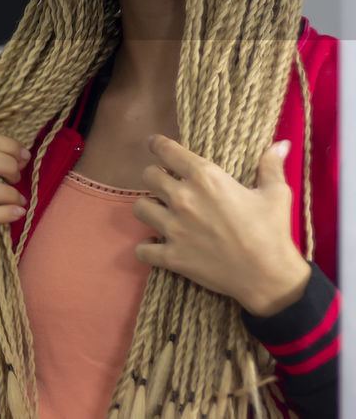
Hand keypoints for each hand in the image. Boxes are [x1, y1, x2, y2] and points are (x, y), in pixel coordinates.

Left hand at [133, 136, 309, 316]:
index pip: (167, 151)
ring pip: (139, 207)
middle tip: (164, 183)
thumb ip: (271, 166)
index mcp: (206, 178)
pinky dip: (145, 247)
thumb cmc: (273, 232)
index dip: (157, 144)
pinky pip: (141, 248)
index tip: (154, 143)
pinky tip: (155, 244)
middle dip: (155, 176)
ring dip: (148, 207)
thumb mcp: (277, 194)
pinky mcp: (171, 255)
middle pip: (148, 175)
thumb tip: (281, 144)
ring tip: (159, 210)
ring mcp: (173, 228)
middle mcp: (183, 198)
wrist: (269, 276)